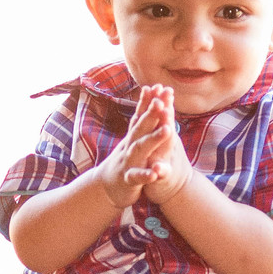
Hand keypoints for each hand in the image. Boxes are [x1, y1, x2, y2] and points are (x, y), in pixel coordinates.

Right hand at [96, 86, 190, 208]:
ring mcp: (128, 162)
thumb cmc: (125, 160)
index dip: (149, 101)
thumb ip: (142, 121)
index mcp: (134, 136)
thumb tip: (149, 96)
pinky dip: (145, 175)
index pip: (141, 115)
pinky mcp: (128, 180)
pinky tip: (155, 173)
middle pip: (141, 127)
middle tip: (162, 101)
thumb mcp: (133, 140)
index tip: (159, 86)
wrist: (105, 186)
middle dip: (151, 114)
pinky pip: (136, 177)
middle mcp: (130, 145)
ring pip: (140, 149)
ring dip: (153, 139)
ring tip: (167, 130)